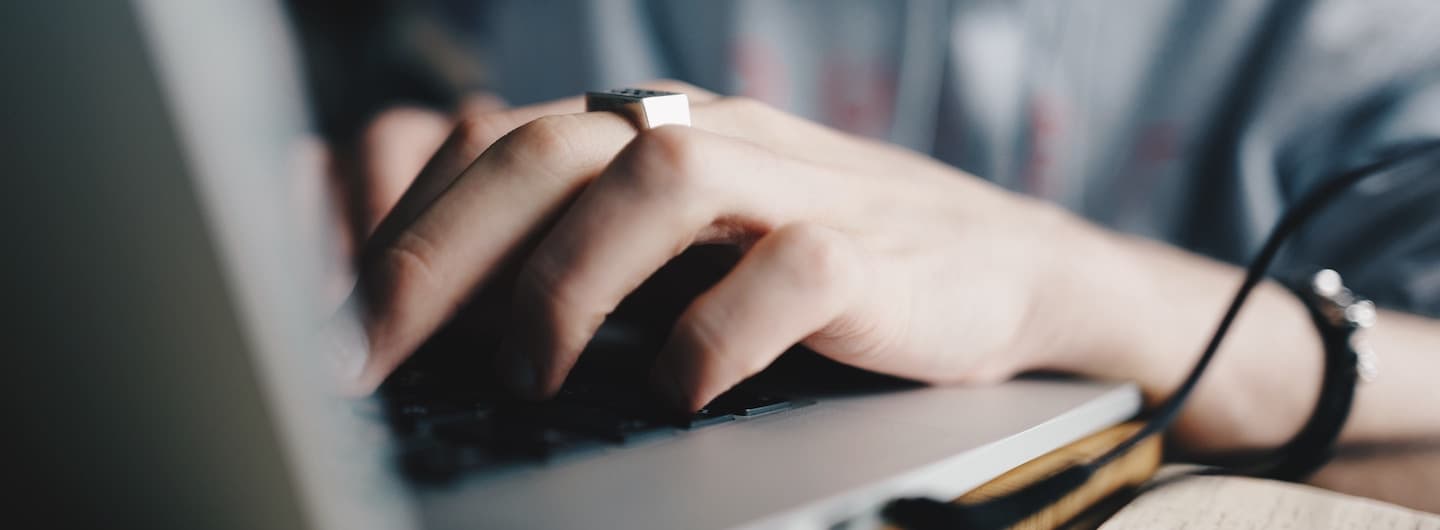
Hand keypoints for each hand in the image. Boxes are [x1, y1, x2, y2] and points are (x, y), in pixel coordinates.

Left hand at [345, 81, 1099, 410]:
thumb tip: (450, 333)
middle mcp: (713, 139)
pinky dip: (718, 333)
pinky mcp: (872, 252)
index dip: (409, 234)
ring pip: (662, 180)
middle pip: (553, 151)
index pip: (502, 151)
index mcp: (655, 133)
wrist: (999, 264)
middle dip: (444, 254)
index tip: (346, 331)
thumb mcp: (693, 247)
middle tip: (380, 353)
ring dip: (571, 278)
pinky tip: (681, 391)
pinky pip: (787, 272)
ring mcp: (796, 185)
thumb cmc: (823, 262)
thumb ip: (593, 258)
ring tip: (530, 372)